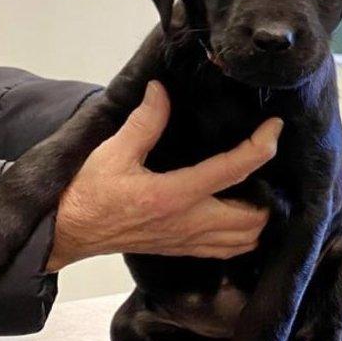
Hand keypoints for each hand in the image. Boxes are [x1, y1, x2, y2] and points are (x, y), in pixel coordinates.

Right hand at [46, 81, 280, 271]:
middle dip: (270, 193)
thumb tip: (161, 90)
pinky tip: (245, 216)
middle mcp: (188, 222)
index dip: (261, 147)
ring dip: (261, 218)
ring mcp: (187, 240)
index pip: (233, 170)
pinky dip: (245, 236)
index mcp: (174, 195)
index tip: (275, 127)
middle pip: (253, 217)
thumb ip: (144, 122)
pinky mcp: (182, 249)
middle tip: (270, 166)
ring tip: (262, 189)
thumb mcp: (112, 152)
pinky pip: (227, 250)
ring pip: (245, 240)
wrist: (66, 232)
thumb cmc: (86, 193)